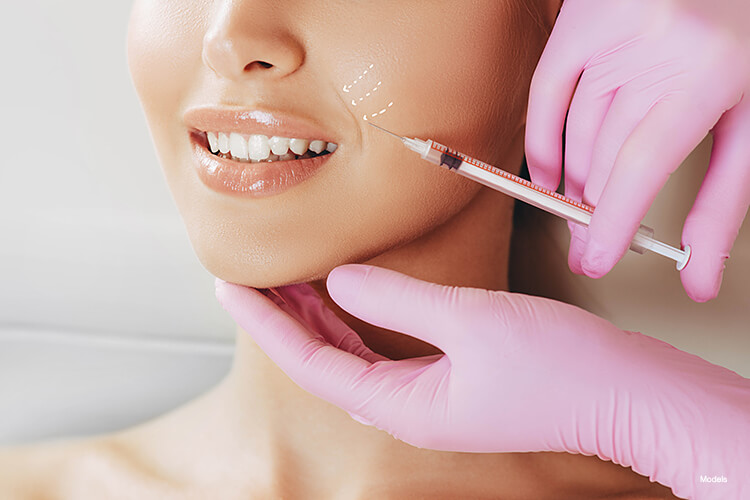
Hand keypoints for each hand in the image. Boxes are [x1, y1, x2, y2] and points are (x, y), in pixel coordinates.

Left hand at [215, 264, 749, 499]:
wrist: (625, 393)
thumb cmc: (561, 368)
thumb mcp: (471, 321)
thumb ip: (399, 299)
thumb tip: (341, 282)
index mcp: (404, 405)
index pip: (312, 363)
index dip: (268, 324)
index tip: (234, 288)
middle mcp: (410, 409)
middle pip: (326, 363)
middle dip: (286, 322)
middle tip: (254, 282)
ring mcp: (431, 399)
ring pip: (353, 359)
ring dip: (319, 323)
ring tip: (290, 286)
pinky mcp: (453, 383)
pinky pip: (385, 354)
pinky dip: (358, 324)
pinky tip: (351, 302)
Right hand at [525, 0, 749, 300]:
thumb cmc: (742, 43)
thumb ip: (724, 198)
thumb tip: (698, 275)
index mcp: (711, 70)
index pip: (643, 165)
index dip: (615, 222)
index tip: (600, 261)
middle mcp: (656, 48)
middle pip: (604, 158)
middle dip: (593, 217)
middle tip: (589, 251)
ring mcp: (611, 35)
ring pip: (578, 133)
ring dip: (575, 187)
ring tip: (580, 215)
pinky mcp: (580, 24)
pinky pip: (545, 94)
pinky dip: (543, 144)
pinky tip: (550, 177)